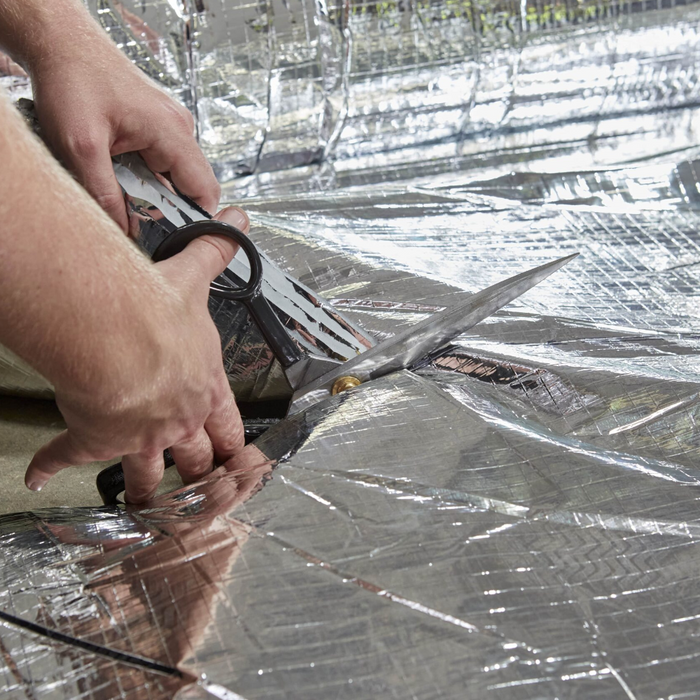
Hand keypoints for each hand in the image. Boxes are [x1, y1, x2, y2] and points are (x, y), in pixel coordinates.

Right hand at [25, 206, 247, 502]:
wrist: (121, 337)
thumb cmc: (159, 313)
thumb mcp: (195, 280)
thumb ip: (218, 253)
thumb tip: (238, 220)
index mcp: (203, 386)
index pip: (227, 423)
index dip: (234, 443)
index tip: (238, 459)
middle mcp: (177, 417)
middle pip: (194, 457)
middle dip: (198, 473)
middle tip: (200, 489)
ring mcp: (139, 435)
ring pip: (147, 474)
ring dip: (145, 489)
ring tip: (143, 502)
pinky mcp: (93, 439)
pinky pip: (68, 457)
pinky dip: (52, 465)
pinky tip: (40, 475)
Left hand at [29, 26, 218, 229]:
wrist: (61, 44)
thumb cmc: (73, 78)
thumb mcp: (81, 146)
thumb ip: (104, 193)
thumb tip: (124, 229)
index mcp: (172, 131)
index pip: (206, 190)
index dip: (197, 220)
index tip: (177, 239)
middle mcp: (177, 128)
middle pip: (190, 187)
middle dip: (168, 209)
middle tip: (140, 222)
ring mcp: (168, 127)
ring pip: (173, 177)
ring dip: (152, 194)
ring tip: (124, 197)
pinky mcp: (154, 127)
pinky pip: (159, 164)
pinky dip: (143, 179)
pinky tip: (121, 178)